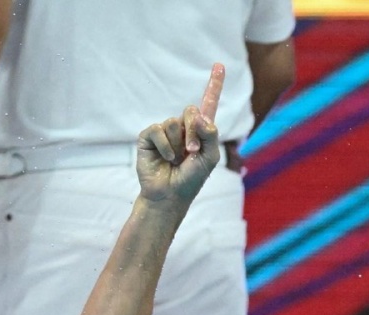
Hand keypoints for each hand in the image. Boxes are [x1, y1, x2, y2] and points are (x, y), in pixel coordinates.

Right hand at [136, 64, 224, 205]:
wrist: (170, 195)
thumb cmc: (191, 179)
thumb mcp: (210, 157)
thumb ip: (210, 134)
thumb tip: (198, 115)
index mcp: (200, 130)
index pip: (208, 103)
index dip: (214, 84)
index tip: (219, 65)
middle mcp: (182, 127)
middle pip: (191, 110)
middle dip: (193, 131)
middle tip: (191, 152)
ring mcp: (165, 131)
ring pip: (174, 122)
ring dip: (178, 144)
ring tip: (176, 159)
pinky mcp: (148, 137)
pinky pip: (158, 130)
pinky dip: (165, 147)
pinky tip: (165, 159)